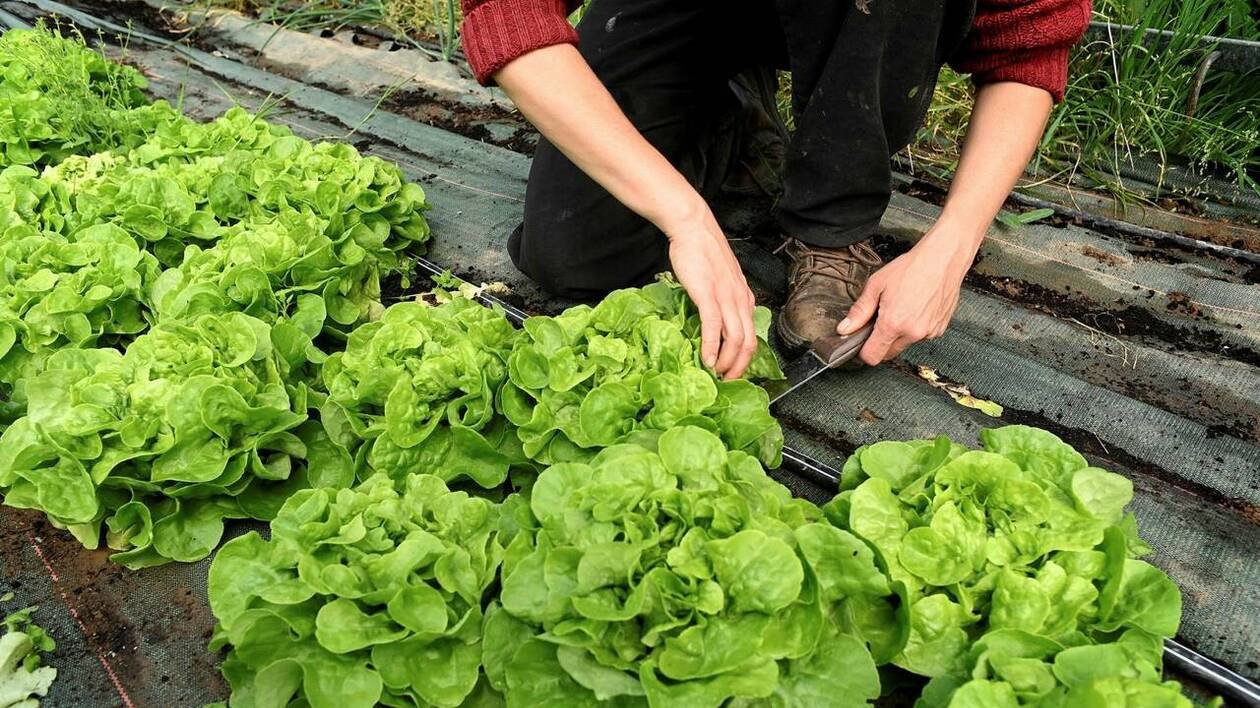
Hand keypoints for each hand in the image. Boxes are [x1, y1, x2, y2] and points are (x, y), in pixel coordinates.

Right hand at [665, 208, 757, 379]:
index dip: (745, 359)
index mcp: (743, 297)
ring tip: (716, 374)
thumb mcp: (719, 279)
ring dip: (727, 362)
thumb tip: (714, 320)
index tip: (733, 372)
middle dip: (739, 367)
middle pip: (748, 343)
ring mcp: (726, 297)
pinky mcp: (708, 294)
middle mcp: (740, 300)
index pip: (751, 335)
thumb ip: (722, 298)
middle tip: (727, 381)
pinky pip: (714, 327)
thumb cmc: (702, 252)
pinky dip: (711, 347)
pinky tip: (706, 359)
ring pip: (735, 339)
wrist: (693, 228)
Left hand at [837, 228, 976, 364]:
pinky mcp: (939, 329)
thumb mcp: (876, 285)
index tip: (861, 340)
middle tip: (879, 319)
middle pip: (888, 354)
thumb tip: (844, 329)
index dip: (863, 351)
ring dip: (898, 335)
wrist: (943, 259)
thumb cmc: (911, 268)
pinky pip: (920, 337)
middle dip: (879, 342)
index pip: (872, 357)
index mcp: (893, 324)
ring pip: (904, 345)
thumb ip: (859, 311)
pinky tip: (915, 309)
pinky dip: (914, 329)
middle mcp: (912, 333)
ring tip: (900, 309)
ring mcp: (928, 333)